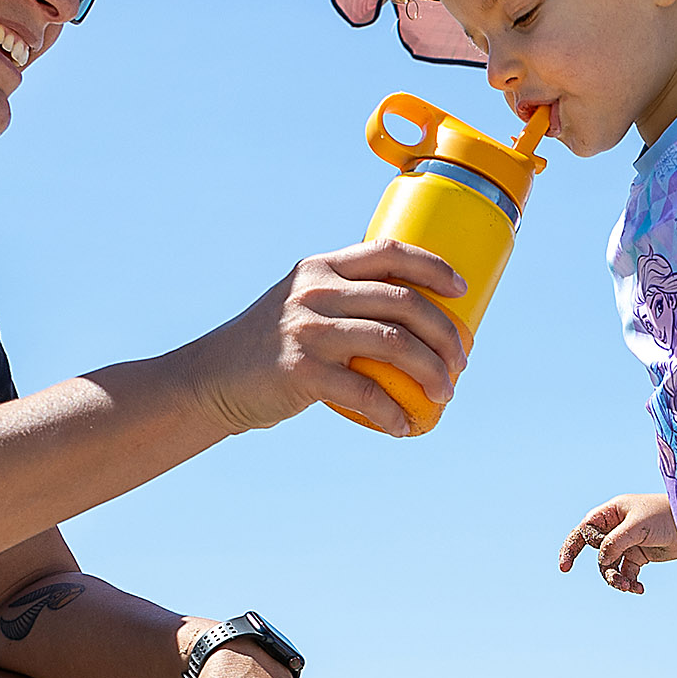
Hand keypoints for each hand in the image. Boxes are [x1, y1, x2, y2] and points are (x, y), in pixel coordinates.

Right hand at [177, 241, 470, 437]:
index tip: (461, 289)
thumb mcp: (302, 303)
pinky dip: (393, 412)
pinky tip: (405, 425)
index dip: (434, 267)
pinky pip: (365, 393)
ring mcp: (309, 330)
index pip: (389, 252)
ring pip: (394, 343)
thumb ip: (344, 299)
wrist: (214, 379)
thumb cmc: (272, 346)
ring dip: (431, 371)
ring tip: (446, 392)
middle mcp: (316, 291)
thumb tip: (414, 319)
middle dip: (445, 333)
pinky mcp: (303, 371)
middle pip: (403, 302)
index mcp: (322, 267)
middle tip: (461, 361)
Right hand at [558, 492, 676, 594]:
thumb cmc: (666, 515)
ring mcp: (627, 542)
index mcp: (611, 513)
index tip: (565, 567)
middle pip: (597, 553)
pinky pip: (627, 573)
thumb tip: (601, 559)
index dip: (571, 548)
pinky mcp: (640, 556)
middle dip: (605, 569)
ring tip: (631, 586)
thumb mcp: (638, 526)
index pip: (584, 531)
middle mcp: (616, 528)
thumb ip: (615, 542)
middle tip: (618, 583)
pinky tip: (639, 588)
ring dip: (618, 579)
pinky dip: (630, 582)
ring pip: (611, 566)